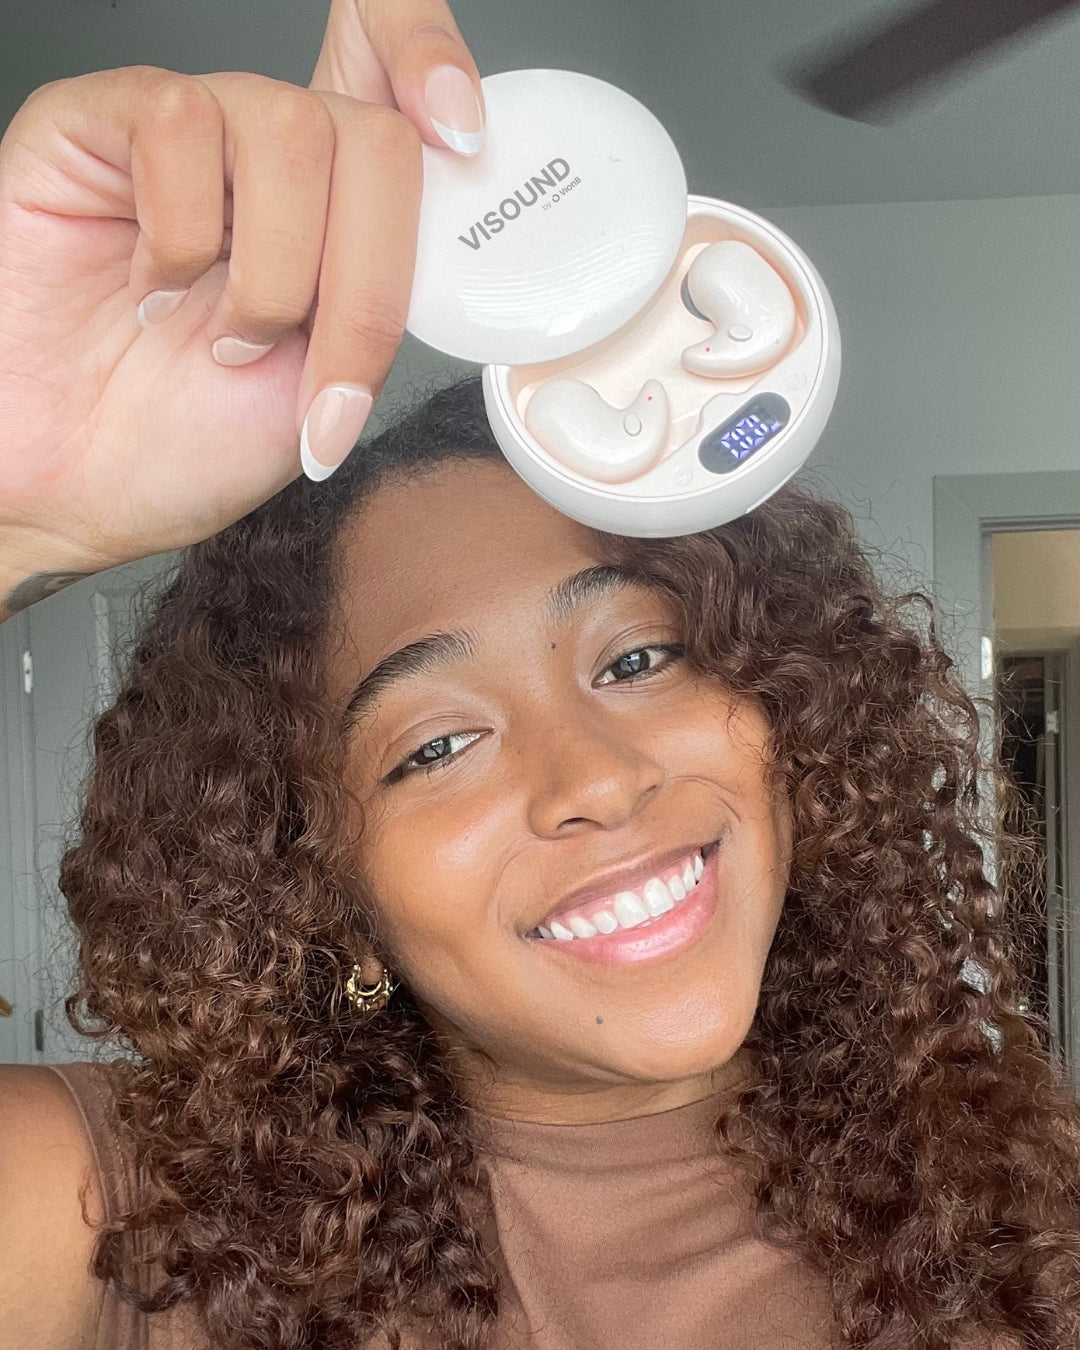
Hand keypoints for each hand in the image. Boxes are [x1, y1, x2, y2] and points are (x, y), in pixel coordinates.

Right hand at [0, 0, 483, 613]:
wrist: (78, 489)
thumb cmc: (188, 443)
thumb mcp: (328, 389)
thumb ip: (386, 303)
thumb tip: (454, 247)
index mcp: (333, 211)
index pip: (394, 81)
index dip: (433, 59)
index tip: (468, 132)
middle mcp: (267, 160)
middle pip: (374, 136)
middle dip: (365, 279)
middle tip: (320, 373)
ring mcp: (186, 137)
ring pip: (288, 126)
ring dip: (276, 269)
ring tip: (227, 342)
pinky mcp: (95, 125)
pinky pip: (178, 120)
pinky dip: (185, 233)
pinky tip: (155, 292)